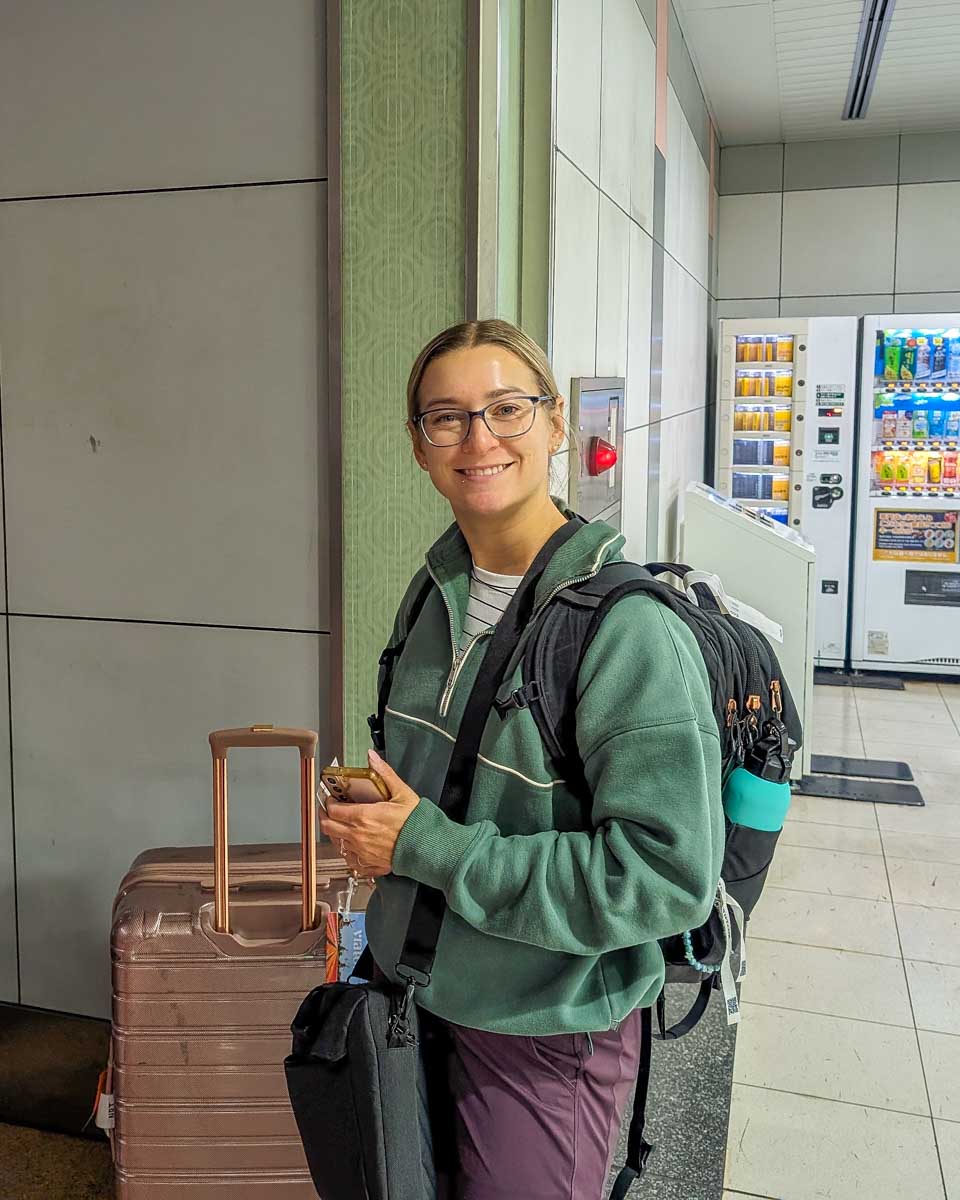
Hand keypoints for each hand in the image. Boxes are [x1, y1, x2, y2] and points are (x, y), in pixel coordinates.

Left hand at [319, 750, 419, 877]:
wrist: (428, 846)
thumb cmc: (416, 822)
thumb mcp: (401, 792)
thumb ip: (383, 773)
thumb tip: (371, 757)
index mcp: (364, 816)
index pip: (333, 809)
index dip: (328, 801)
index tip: (331, 797)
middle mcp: (359, 835)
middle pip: (328, 827)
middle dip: (325, 816)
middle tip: (329, 809)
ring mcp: (362, 852)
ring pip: (336, 842)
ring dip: (335, 832)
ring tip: (341, 824)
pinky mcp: (369, 863)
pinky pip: (349, 859)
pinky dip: (347, 851)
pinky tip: (352, 844)